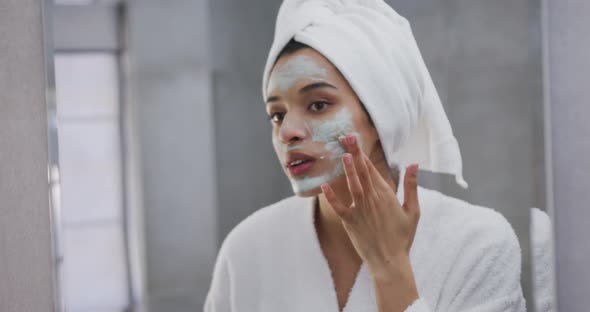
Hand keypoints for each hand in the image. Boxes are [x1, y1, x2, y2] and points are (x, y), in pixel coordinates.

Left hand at [320, 133, 420, 272]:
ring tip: (343, 154)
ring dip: (349, 169)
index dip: (363, 153)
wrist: (389, 262)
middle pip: (363, 172)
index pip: (373, 170)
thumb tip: (414, 164)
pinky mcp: (351, 222)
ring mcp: (361, 210)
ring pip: (354, 185)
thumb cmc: (402, 237)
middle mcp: (373, 200)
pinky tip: (325, 186)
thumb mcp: (413, 211)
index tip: (355, 139)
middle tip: (346, 136)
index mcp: (387, 195)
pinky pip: (339, 207)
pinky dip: (332, 197)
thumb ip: (411, 186)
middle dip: (355, 153)